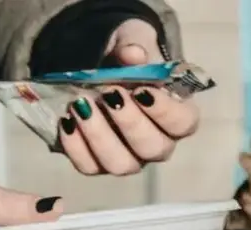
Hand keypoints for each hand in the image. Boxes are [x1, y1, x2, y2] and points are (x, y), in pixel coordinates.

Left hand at [58, 19, 199, 175]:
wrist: (100, 69)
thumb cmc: (128, 60)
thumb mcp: (133, 42)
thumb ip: (135, 46)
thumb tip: (133, 54)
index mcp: (177, 115)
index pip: (183, 124)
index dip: (164, 112)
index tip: (141, 90)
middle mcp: (158, 143)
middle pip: (154, 149)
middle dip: (129, 123)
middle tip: (109, 94)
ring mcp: (129, 157)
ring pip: (121, 165)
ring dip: (99, 136)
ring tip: (81, 106)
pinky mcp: (99, 163)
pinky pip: (89, 167)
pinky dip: (75, 146)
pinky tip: (67, 120)